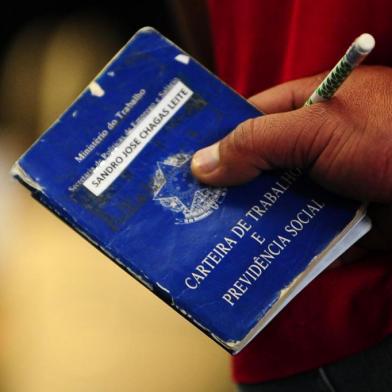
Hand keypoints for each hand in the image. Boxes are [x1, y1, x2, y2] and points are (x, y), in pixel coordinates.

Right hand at [191, 66, 391, 250]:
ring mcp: (321, 185)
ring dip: (248, 222)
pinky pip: (295, 233)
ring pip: (272, 204)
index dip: (213, 141)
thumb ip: (257, 142)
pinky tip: (247, 260)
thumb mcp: (317, 128)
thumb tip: (201, 163)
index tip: (182, 166)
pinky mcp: (335, 220)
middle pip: (254, 168)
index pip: (244, 121)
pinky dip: (276, 246)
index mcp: (301, 109)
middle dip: (226, 189)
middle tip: (187, 210)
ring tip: (206, 241)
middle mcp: (307, 147)